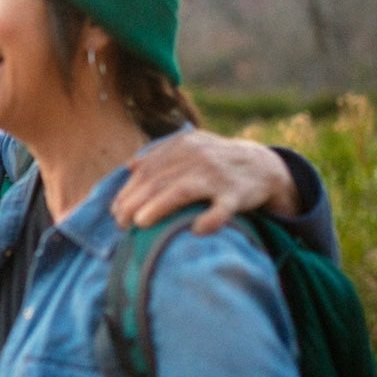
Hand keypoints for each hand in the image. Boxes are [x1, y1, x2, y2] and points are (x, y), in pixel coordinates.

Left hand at [110, 129, 299, 234]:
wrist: (261, 164)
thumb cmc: (215, 161)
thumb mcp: (190, 148)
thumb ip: (160, 155)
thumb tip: (129, 166)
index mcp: (182, 146)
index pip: (147, 170)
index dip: (128, 191)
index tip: (114, 211)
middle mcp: (198, 158)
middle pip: (159, 181)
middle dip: (135, 202)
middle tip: (121, 223)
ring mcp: (218, 176)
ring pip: (184, 191)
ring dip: (160, 206)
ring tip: (141, 222)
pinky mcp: (238, 194)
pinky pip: (223, 208)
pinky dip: (211, 219)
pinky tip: (196, 230)